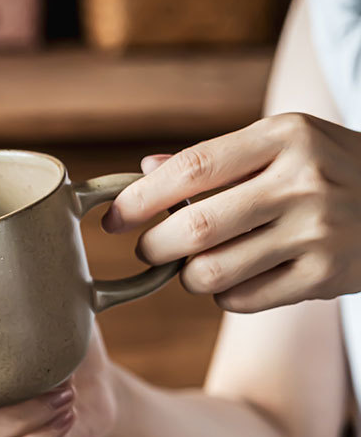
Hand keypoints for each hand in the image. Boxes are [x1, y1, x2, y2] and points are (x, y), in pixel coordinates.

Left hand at [104, 113, 360, 311]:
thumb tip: (145, 169)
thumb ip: (215, 159)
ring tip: (199, 264)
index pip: (192, 168)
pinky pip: (239, 300)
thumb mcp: (282, 144)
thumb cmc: (326, 170)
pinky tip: (238, 278)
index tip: (110, 219)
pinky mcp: (324, 276)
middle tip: (148, 251)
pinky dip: (223, 296)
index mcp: (285, 137)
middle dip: (153, 248)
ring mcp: (317, 232)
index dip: (140, 199)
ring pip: (210, 273)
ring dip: (188, 276)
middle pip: (194, 228)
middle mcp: (304, 181)